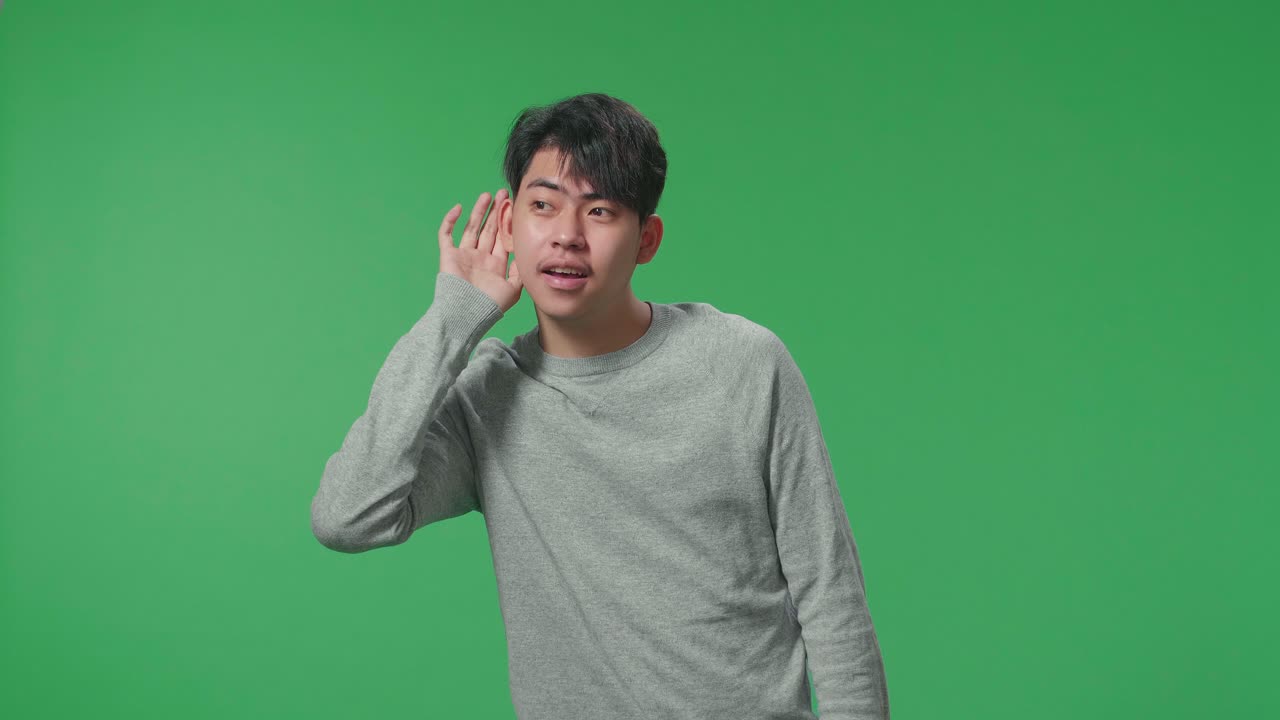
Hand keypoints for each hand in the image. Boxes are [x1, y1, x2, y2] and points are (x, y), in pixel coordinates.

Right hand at [437, 189, 521, 312]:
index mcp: (495, 265)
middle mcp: (480, 258)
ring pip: (471, 228)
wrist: (467, 313)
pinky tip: (459, 208)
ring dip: (478, 211)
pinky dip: (450, 221)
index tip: (514, 208)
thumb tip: (528, 257)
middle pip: (489, 229)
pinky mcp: (448, 255)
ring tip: (487, 196)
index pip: (503, 239)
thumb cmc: (490, 305)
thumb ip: (521, 272)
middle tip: (503, 194)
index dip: (508, 224)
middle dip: (496, 212)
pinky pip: (446, 234)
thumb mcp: (514, 290)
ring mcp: (464, 256)